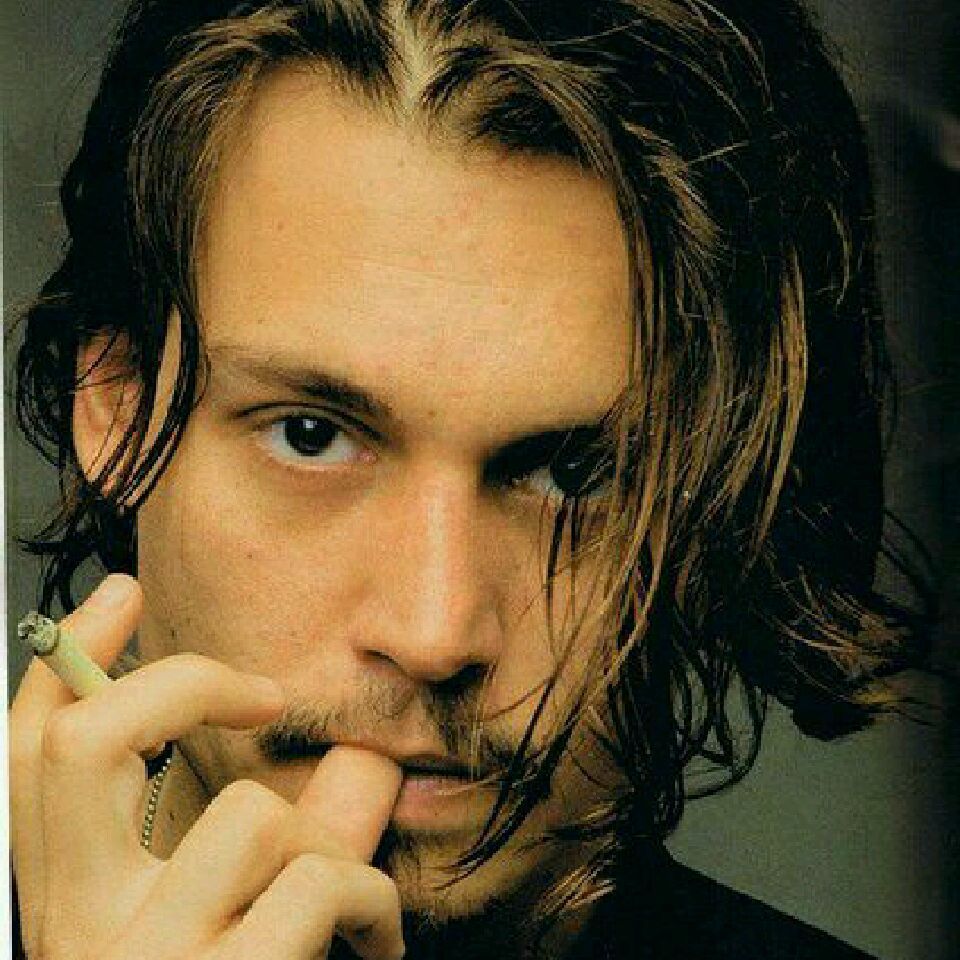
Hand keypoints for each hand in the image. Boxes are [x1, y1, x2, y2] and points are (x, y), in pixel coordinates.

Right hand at [10, 575, 404, 959]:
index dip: (63, 665)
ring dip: (324, 839)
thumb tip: (364, 754)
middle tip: (262, 692)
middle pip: (79, 748)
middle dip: (181, 686)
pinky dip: (371, 895)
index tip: (119, 595)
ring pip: (245, 812)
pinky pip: (314, 880)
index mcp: (70, 904)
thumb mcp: (251, 922)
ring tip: (347, 898)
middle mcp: (77, 930)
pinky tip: (377, 941)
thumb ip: (305, 835)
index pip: (27, 758)